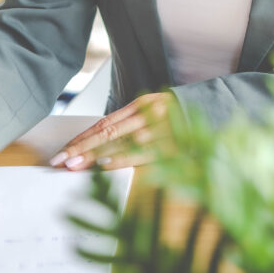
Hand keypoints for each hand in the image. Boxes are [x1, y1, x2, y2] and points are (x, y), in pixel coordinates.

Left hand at [49, 92, 175, 169]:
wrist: (214, 110)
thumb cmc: (180, 116)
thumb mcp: (154, 112)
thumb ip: (131, 124)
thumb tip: (100, 144)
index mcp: (140, 106)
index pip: (104, 123)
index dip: (82, 137)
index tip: (63, 151)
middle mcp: (144, 115)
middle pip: (105, 132)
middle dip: (80, 148)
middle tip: (59, 161)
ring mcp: (156, 128)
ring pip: (118, 141)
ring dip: (93, 155)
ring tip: (74, 166)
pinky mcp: (169, 143)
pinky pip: (141, 153)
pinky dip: (121, 158)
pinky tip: (104, 164)